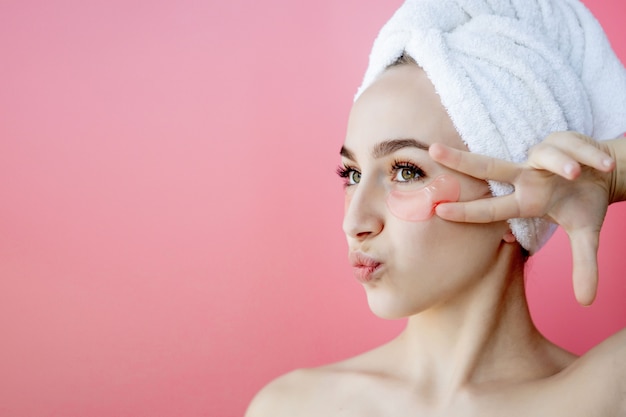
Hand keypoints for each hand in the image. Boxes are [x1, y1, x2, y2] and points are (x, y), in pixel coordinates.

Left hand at [429, 132, 621, 305]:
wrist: (606, 173)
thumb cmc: (584, 202)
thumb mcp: (585, 234)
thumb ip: (584, 264)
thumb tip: (586, 301)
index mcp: (527, 200)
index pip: (491, 208)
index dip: (467, 210)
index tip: (438, 210)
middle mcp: (526, 176)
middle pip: (487, 166)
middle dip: (459, 159)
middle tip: (432, 150)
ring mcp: (540, 157)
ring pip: (548, 156)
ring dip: (564, 163)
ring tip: (577, 174)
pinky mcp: (561, 139)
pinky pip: (575, 146)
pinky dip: (590, 155)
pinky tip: (604, 165)